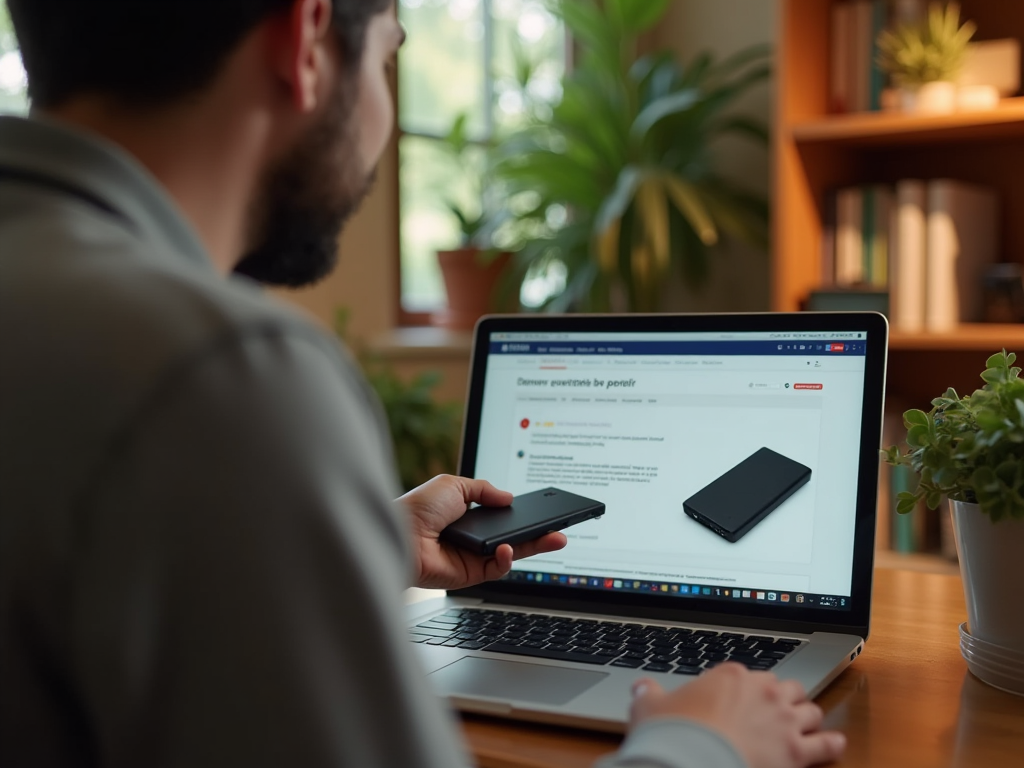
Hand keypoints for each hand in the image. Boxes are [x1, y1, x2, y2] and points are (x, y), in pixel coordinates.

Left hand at [399, 475, 567, 589]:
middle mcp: (472, 537)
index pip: (503, 517)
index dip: (523, 515)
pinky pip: (497, 570)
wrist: (400, 535)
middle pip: (514, 537)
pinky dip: (507, 560)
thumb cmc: (419, 509)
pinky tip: (507, 550)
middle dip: (540, 534)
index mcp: (468, 515)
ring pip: (512, 554)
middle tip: (561, 530)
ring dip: (535, 547)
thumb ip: (484, 489)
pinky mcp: (470, 575)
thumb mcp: (454, 485)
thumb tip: (509, 497)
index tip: (544, 512)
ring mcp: (473, 557)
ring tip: (555, 538)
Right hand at [629, 663, 845, 767]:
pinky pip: (825, 744)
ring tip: (805, 722)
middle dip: (781, 696)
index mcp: (728, 675)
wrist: (692, 763)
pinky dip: (831, 744)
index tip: (738, 698)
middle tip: (774, 708)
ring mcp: (782, 720)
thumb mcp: (649, 708)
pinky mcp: (796, 752)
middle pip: (784, 686)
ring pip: (809, 709)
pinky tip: (835, 743)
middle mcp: (762, 691)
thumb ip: (648, 695)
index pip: (745, 674)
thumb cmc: (672, 735)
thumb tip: (640, 688)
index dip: (743, 688)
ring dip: (807, 715)